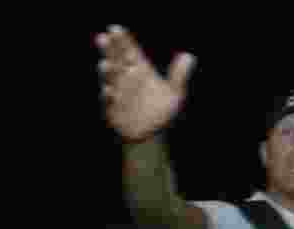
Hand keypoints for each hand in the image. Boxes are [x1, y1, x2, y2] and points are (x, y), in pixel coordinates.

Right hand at [95, 25, 196, 141]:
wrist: (150, 134)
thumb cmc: (160, 111)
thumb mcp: (174, 93)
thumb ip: (179, 74)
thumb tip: (189, 56)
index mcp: (140, 70)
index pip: (129, 51)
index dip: (122, 40)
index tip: (115, 29)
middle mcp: (126, 78)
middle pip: (116, 60)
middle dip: (109, 50)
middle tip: (104, 38)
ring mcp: (118, 92)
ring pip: (111, 79)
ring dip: (108, 72)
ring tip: (105, 64)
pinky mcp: (113, 108)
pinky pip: (110, 101)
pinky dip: (109, 96)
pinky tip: (108, 91)